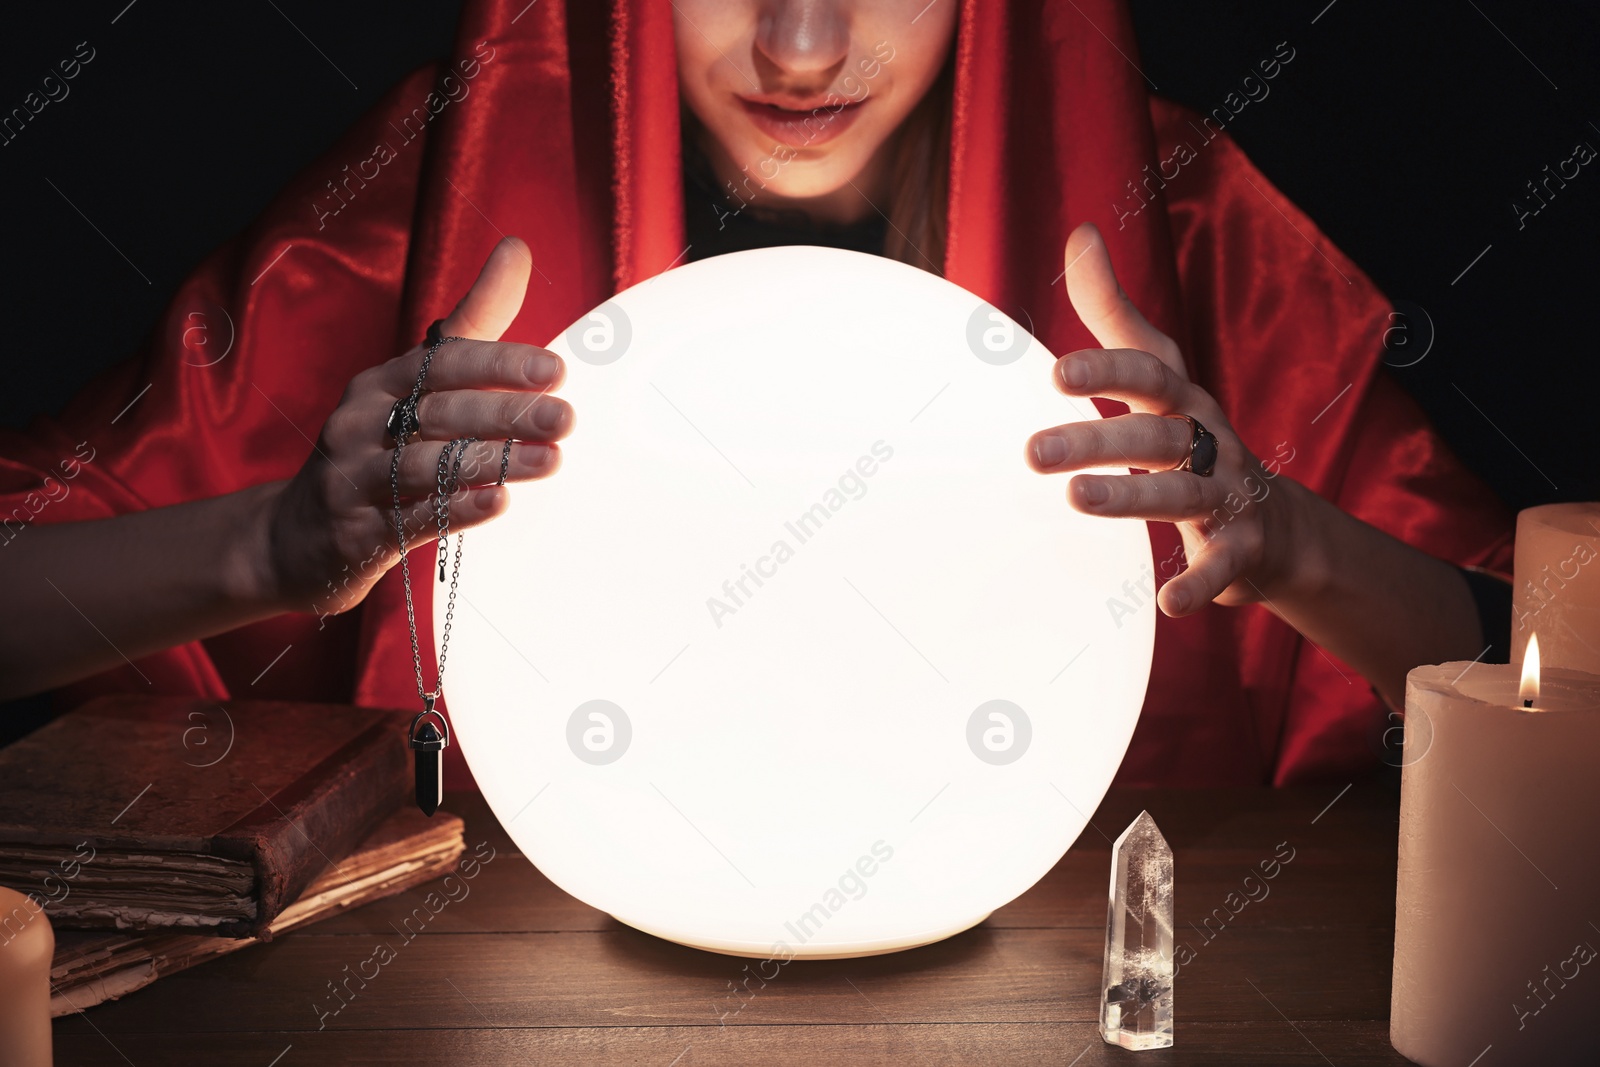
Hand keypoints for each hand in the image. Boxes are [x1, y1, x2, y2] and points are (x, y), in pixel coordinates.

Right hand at [258, 236, 570, 616]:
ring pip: (428, 465)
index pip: (442, 362)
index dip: (498, 362)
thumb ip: (470, 326)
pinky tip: (498, 503)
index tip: (554, 368)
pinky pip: (411, 520)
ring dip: (492, 461)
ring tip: (550, 460)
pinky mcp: (356, 532)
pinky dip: (456, 510)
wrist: (297, 537)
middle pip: (440, 412)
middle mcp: (362, 423)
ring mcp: (354, 478)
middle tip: (565, 417)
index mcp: (381, 383)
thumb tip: (517, 248)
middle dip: (506, 413)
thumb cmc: (375, 450)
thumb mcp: (414, 386)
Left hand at [1025, 222, 1299, 616]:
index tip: (1054, 374)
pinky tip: (1169, 602)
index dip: (1106, 371)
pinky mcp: (1243, 548)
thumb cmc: (1192, 437)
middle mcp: (1207, 440)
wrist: (1275, 523)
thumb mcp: (1157, 373)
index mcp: (1181, 399)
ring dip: (1132, 496)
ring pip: (1182, 494)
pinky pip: (1225, 564)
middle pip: (1153, 435)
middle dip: (1095, 439)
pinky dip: (1200, 582)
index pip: (1147, 374)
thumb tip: (1080, 232)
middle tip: (1032, 452)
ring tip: (1078, 500)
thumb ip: (1113, 311)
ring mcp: (1227, 495)